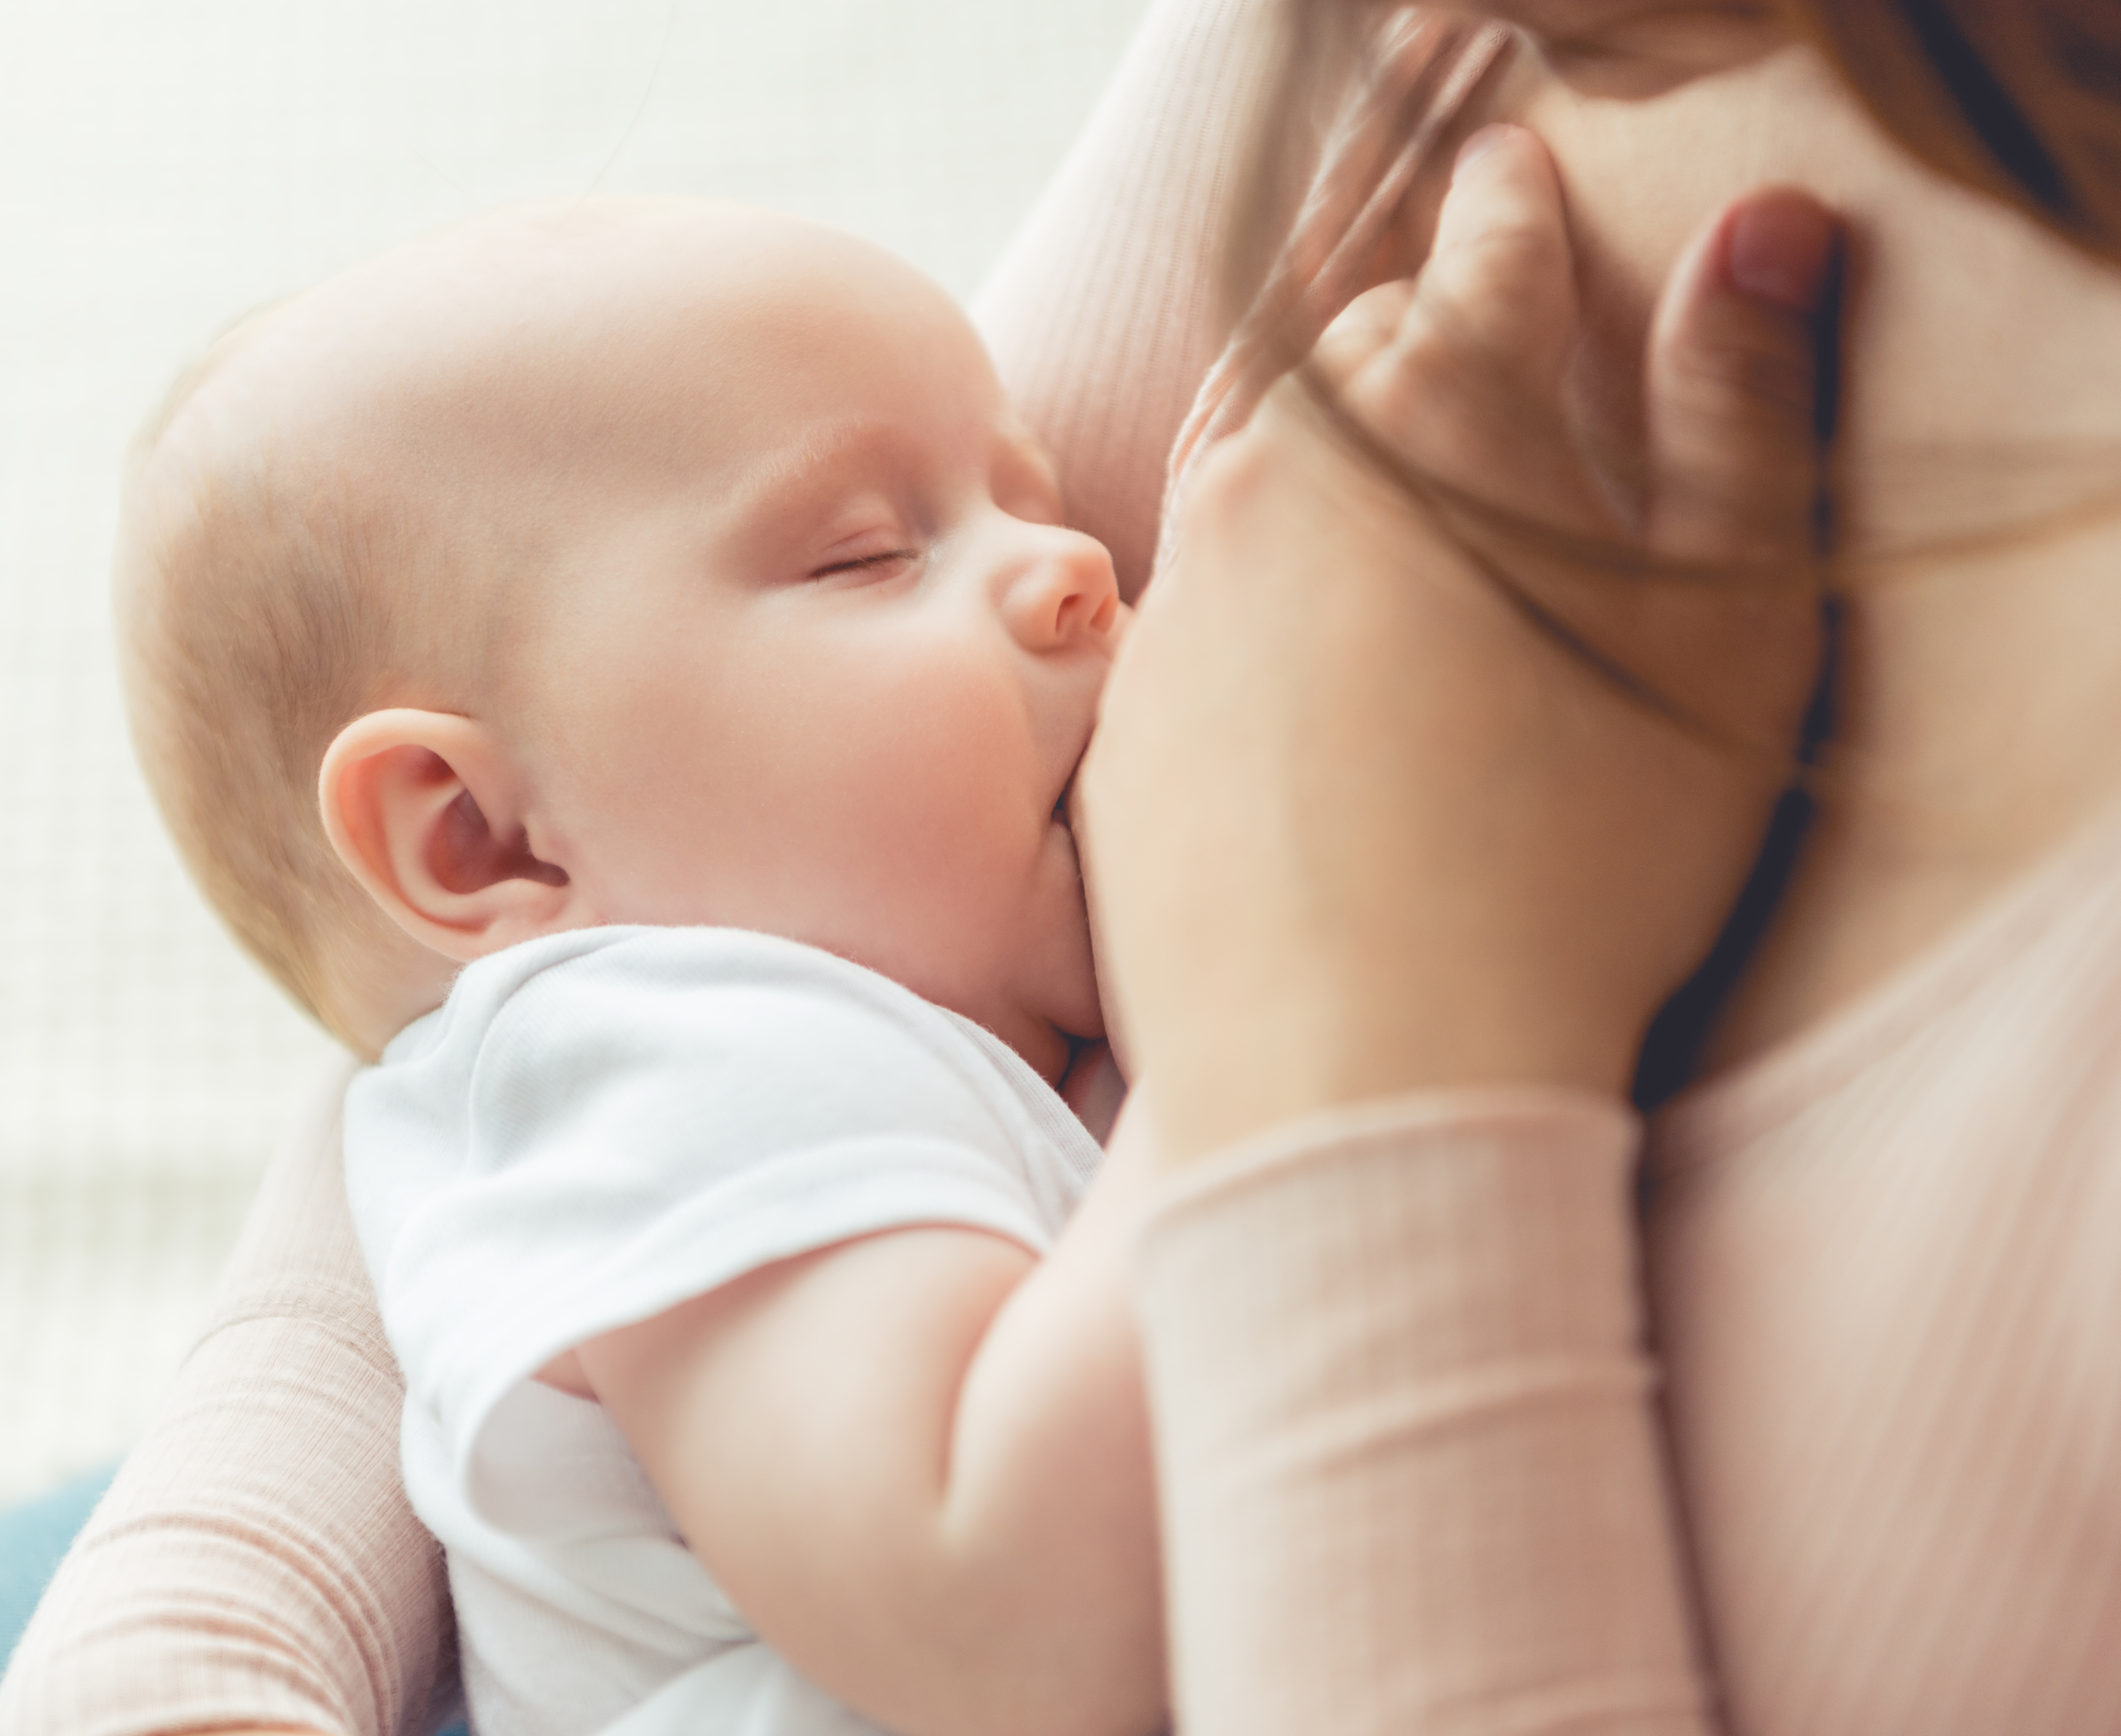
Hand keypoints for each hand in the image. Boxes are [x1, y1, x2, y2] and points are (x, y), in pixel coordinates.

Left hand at [1079, 124, 1838, 1162]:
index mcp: (1446, 417)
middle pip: (1361, 349)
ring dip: (1327, 456)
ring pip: (1259, 460)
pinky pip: (1197, 598)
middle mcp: (1282, 471)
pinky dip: (1258, 593)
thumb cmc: (1584, 866)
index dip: (1522, 216)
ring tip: (1387, 495)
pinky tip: (1312, 662)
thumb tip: (1760, 235)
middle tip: (1475, 358)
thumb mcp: (1734, 633)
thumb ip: (1744, 412)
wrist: (1368, 1070)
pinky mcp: (1130, 701)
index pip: (1493, 249)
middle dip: (1425, 339)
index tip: (1520, 197)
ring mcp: (1185, 589)